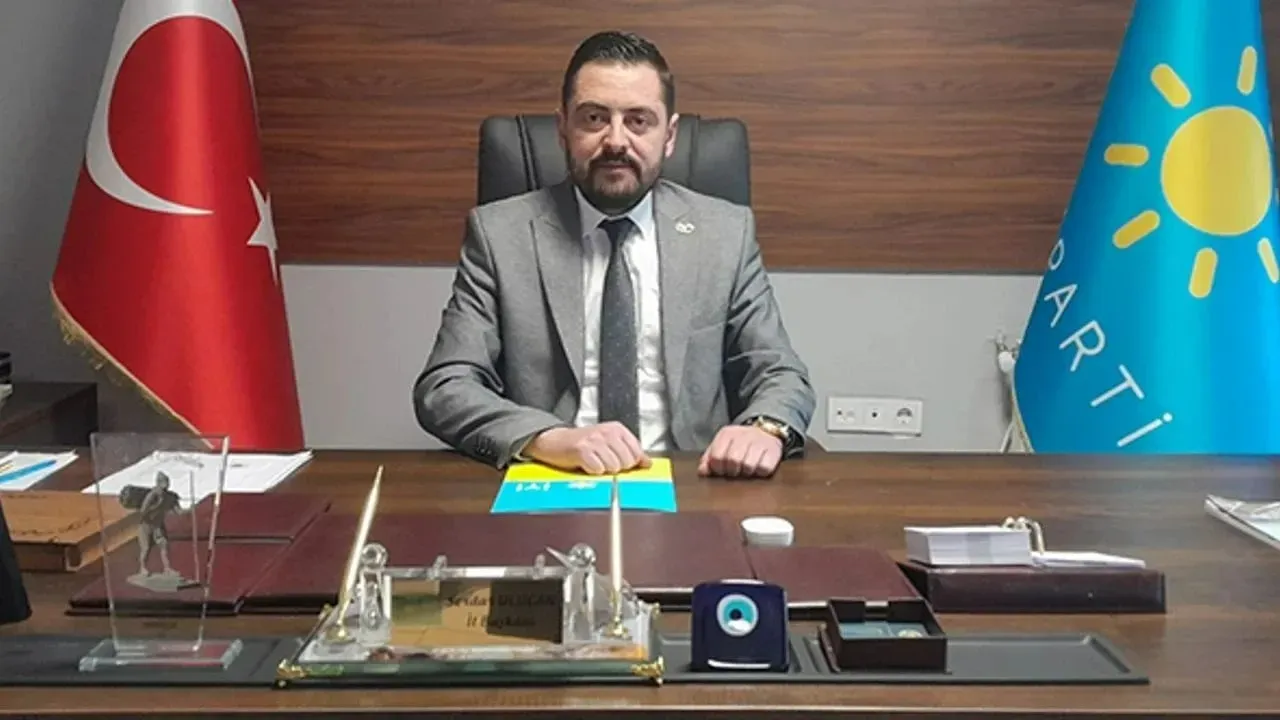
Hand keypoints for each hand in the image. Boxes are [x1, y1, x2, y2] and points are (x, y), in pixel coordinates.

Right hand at [526, 422, 651, 474]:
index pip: (637, 452)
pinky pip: (597, 469)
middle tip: (604, 463)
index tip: (620, 463)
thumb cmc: (583, 443)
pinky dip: (592, 471)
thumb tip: (647, 463)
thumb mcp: (610, 442)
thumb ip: (630, 451)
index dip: (629, 463)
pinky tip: (586, 465)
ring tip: (595, 463)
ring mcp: (594, 440)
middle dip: (617, 468)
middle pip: (626, 462)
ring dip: (603, 470)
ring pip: (613, 467)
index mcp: (617, 429)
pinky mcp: (582, 450)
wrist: (555, 441)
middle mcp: (607, 432)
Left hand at [698, 425, 782, 477]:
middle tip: (735, 471)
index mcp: (727, 434)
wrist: (766, 431)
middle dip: (732, 471)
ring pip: (748, 466)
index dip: (718, 468)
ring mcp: (760, 442)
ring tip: (747, 469)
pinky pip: (764, 469)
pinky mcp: (774, 450)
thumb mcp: (722, 446)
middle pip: (733, 461)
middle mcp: (744, 435)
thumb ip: (709, 459)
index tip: (722, 470)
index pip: (716, 456)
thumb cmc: (740, 444)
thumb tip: (702, 472)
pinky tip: (758, 467)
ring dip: (747, 472)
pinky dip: (760, 472)